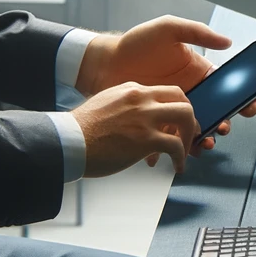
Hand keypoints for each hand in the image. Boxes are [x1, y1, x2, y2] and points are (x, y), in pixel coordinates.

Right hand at [72, 82, 199, 176]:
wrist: (64, 142)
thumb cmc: (81, 131)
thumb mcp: (106, 104)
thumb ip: (126, 105)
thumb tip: (139, 117)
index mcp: (132, 90)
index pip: (168, 92)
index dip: (178, 107)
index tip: (179, 122)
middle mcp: (141, 99)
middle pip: (183, 100)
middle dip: (191, 118)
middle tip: (190, 134)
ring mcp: (144, 118)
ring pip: (186, 117)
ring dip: (190, 136)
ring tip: (185, 150)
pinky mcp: (145, 139)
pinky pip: (176, 146)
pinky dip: (181, 157)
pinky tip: (177, 166)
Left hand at [76, 16, 255, 152]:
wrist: (103, 63)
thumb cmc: (135, 44)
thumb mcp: (169, 29)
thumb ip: (198, 32)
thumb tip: (227, 42)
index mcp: (199, 72)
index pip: (228, 87)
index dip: (244, 97)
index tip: (250, 105)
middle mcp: (191, 92)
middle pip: (217, 112)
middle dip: (225, 122)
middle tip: (223, 126)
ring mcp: (174, 109)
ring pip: (198, 129)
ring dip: (205, 139)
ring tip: (203, 143)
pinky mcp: (158, 122)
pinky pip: (171, 139)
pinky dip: (176, 148)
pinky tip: (175, 150)